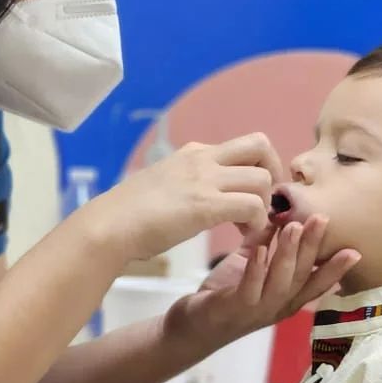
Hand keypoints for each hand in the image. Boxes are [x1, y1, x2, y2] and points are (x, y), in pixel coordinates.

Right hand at [87, 133, 282, 261]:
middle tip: (264, 203)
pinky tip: (245, 237)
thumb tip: (192, 201)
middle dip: (273, 173)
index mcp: (192, 153)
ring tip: (249, 228)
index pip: (240, 146)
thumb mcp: (161, 187)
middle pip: (260, 145)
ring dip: (264, 205)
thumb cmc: (127, 216)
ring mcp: (204, 180)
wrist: (108, 227)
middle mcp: (201, 159)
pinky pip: (253, 206)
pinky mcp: (205, 205)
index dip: (255, 169)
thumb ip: (184, 186)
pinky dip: (258, 224)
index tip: (250, 195)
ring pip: (262, 178)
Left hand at [163, 216, 359, 353]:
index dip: (335, 269)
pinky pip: (249, 289)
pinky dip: (257, 269)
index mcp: (285, 298)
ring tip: (294, 227)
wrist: (191, 326)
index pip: (315, 282)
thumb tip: (279, 215)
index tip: (355, 250)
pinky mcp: (234, 309)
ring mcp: (257, 310)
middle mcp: (277, 307)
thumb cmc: (224, 295)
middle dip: (314, 248)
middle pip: (301, 276)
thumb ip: (264, 243)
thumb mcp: (248, 266)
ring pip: (280, 282)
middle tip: (323, 219)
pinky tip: (261, 250)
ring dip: (288, 254)